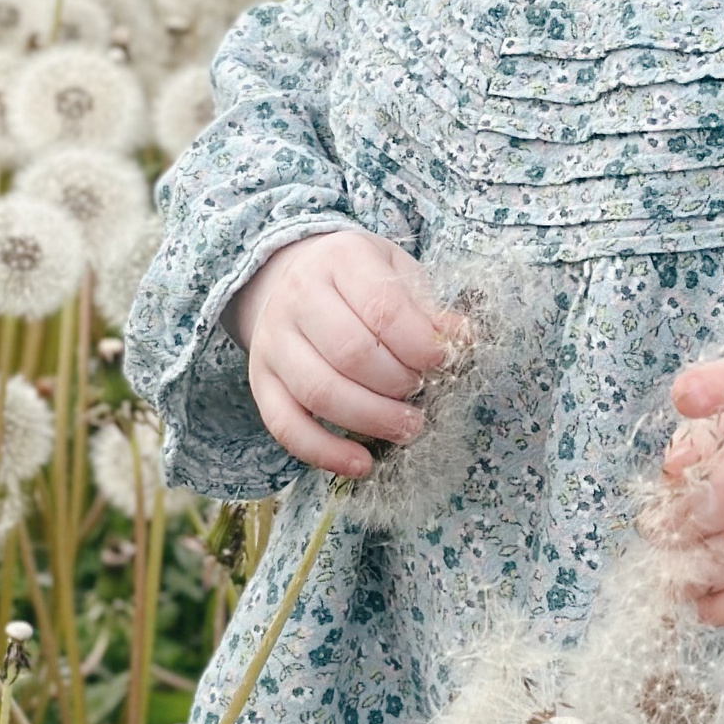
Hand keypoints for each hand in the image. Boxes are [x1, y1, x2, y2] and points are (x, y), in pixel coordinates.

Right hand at [233, 228, 454, 478]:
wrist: (295, 277)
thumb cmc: (360, 282)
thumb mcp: (397, 275)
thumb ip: (428, 308)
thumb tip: (462, 337)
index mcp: (340, 260)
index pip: (381, 309)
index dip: (418, 345)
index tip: (442, 362)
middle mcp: (297, 297)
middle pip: (350, 353)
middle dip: (397, 385)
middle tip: (422, 394)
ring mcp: (273, 341)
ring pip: (319, 392)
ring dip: (372, 419)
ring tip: (407, 427)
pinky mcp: (261, 381)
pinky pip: (286, 426)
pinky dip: (325, 453)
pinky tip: (362, 464)